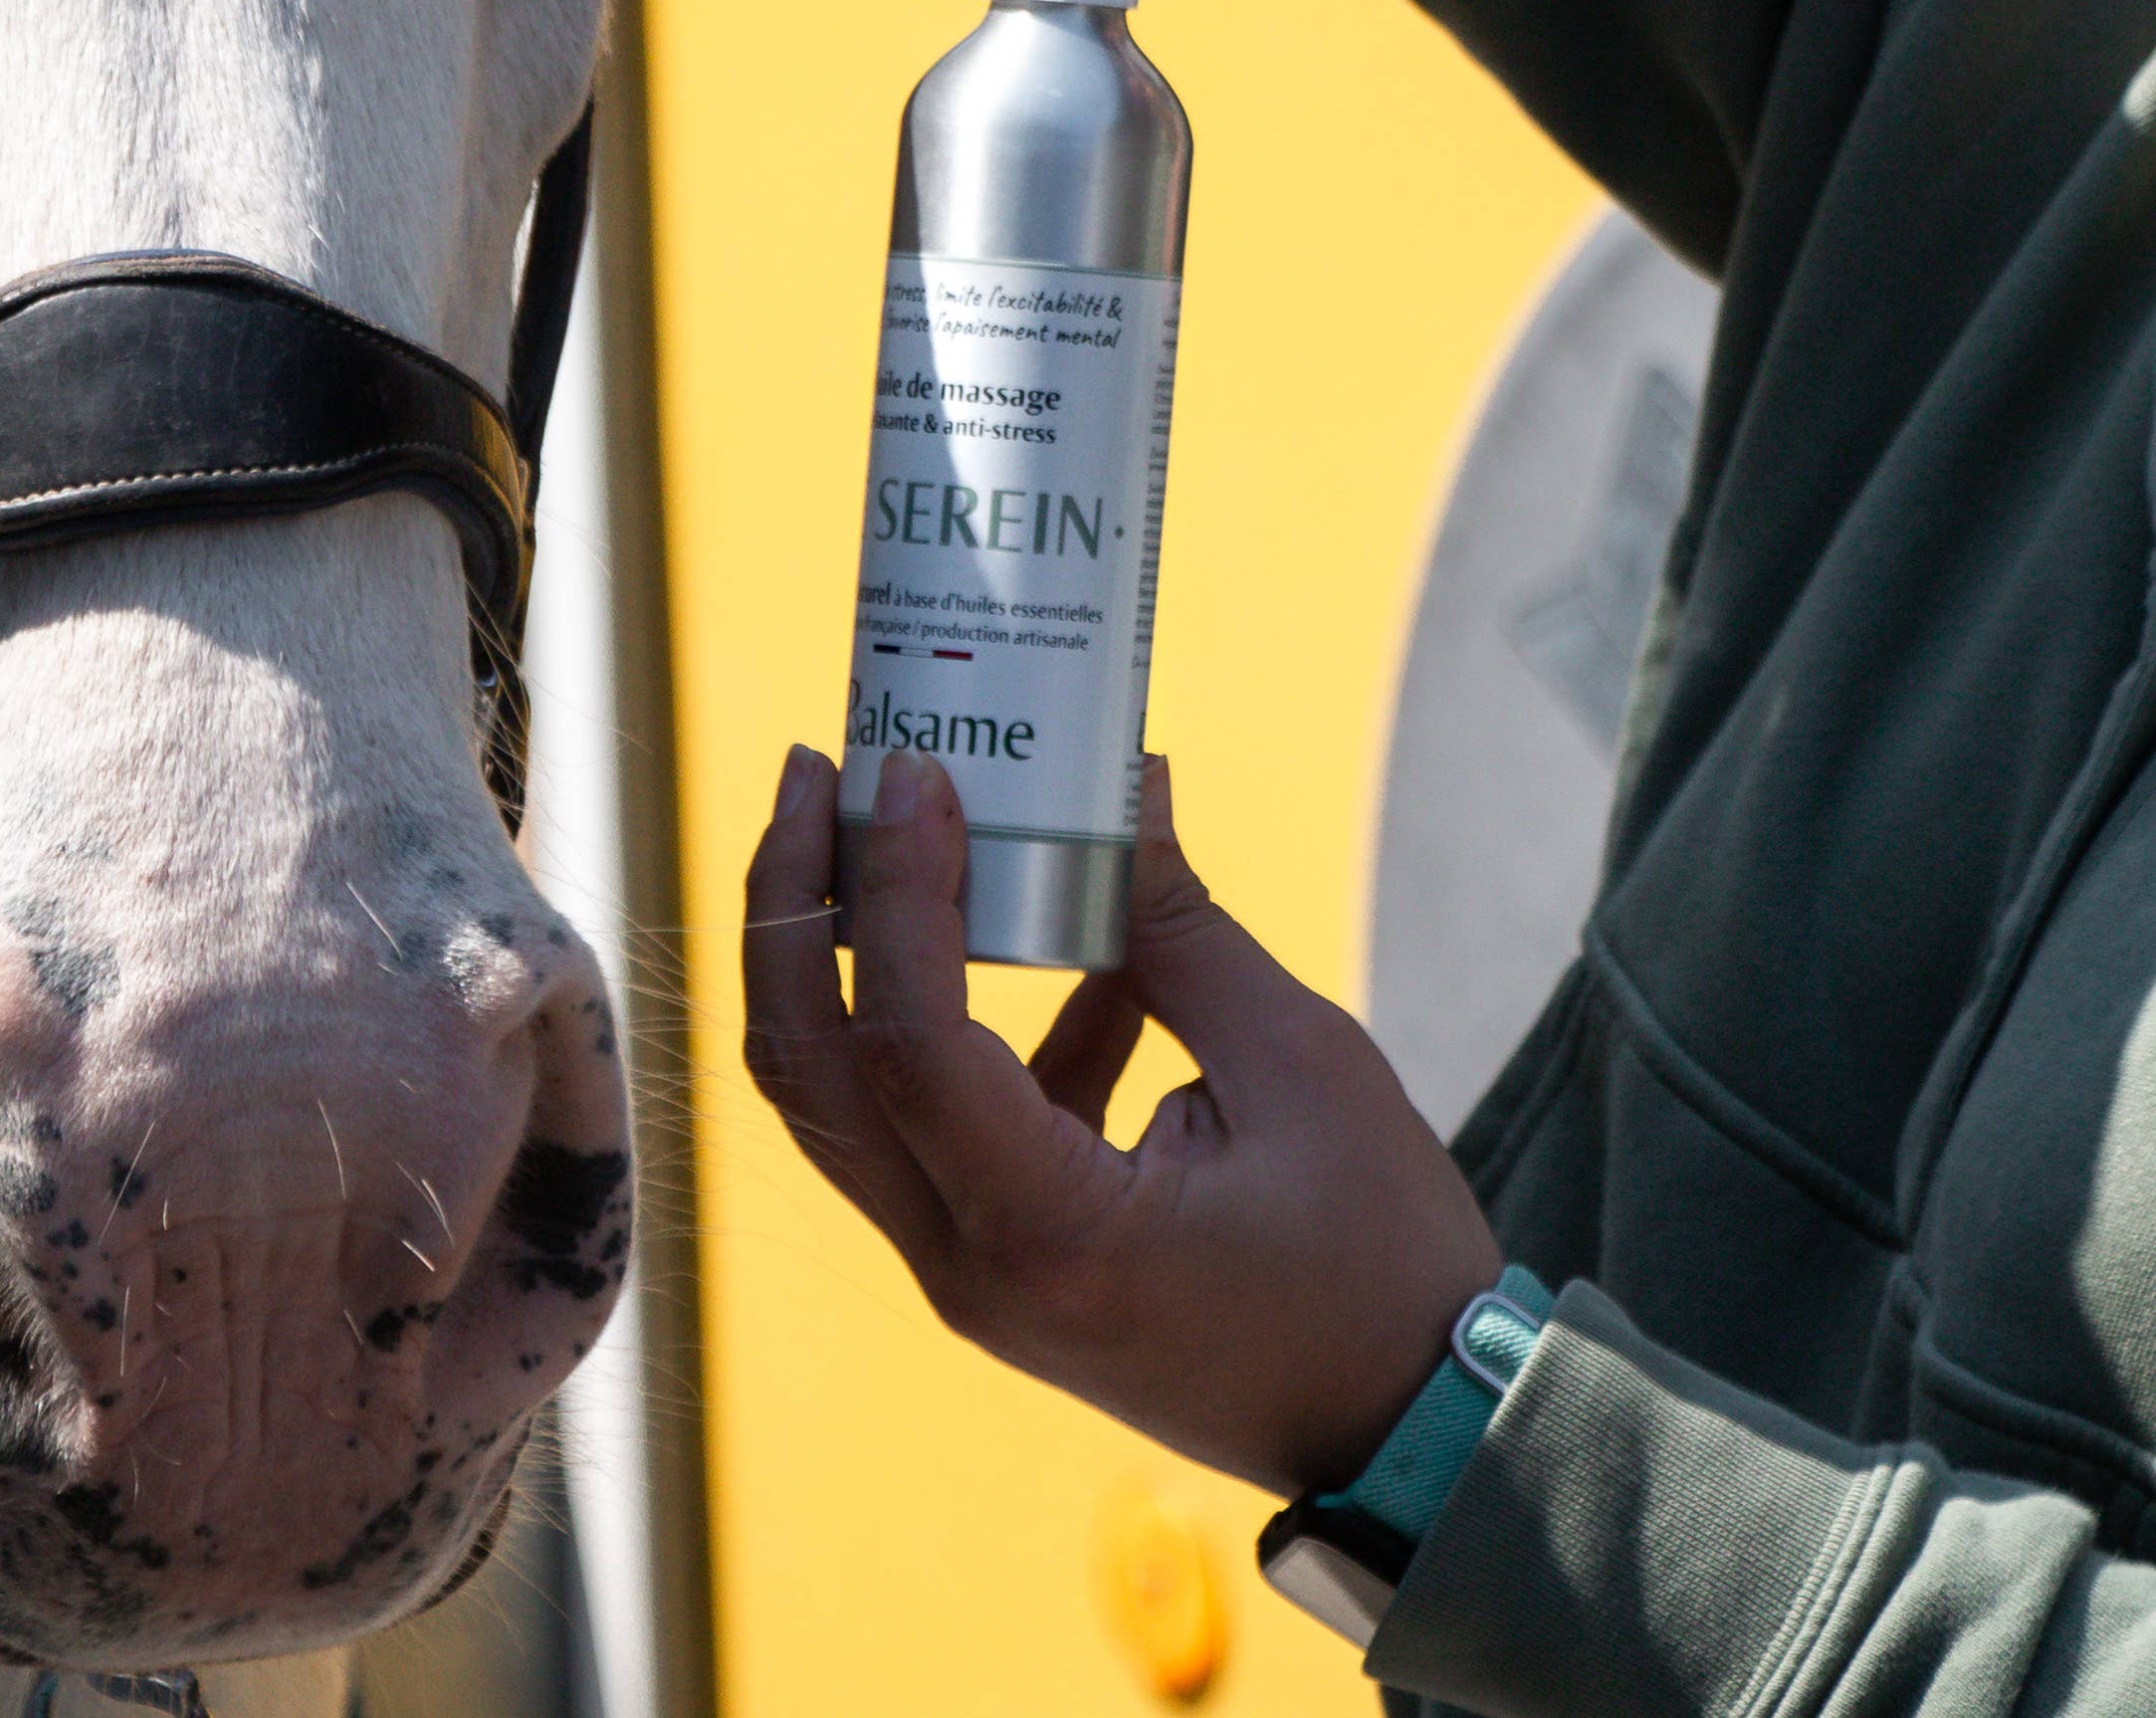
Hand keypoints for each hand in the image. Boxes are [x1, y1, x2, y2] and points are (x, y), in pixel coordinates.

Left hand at [742, 746, 1498, 1495]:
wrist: (1415, 1435)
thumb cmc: (1379, 1263)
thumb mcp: (1297, 1066)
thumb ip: (1181, 924)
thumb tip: (1125, 778)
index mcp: (1045, 1236)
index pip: (906, 1043)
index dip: (894, 890)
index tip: (914, 774)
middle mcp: (971, 1269)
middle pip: (811, 1073)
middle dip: (791, 910)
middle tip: (813, 771)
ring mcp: (973, 1274)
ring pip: (845, 1097)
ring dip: (842, 953)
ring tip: (882, 813)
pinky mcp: (1003, 1257)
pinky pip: (934, 1120)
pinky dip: (962, 1016)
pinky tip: (1067, 931)